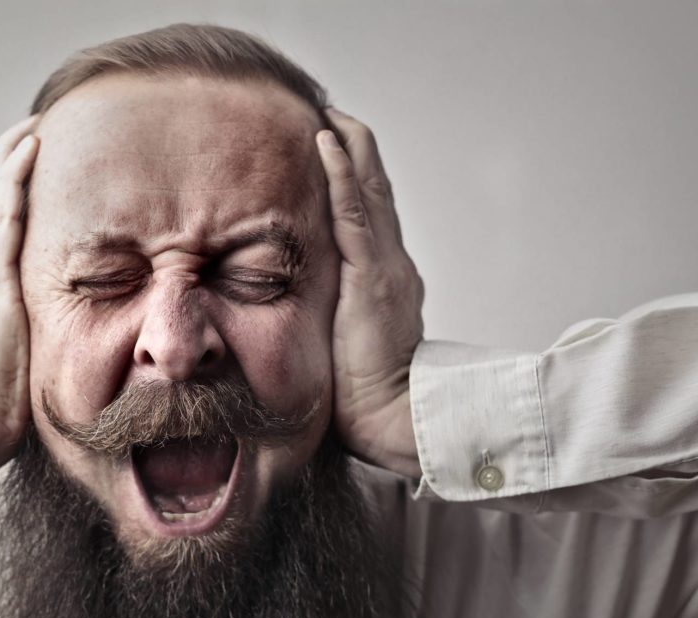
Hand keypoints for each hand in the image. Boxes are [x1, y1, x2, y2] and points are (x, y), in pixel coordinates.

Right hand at [0, 117, 38, 475]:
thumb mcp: (6, 355)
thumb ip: (18, 329)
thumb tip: (45, 326)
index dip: (6, 193)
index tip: (26, 165)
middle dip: (8, 163)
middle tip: (33, 127)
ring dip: (12, 157)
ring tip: (34, 122)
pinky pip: (3, 218)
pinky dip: (15, 179)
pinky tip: (30, 149)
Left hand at [316, 109, 424, 477]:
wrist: (393, 417)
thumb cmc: (365, 391)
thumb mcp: (349, 341)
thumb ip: (339, 314)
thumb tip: (311, 308)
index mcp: (387, 279)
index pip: (370, 219)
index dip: (357, 181)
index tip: (338, 151)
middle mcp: (393, 264)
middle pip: (376, 195)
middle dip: (358, 153)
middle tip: (337, 117)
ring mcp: (386, 266)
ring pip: (369, 193)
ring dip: (351, 149)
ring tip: (334, 114)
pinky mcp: (372, 275)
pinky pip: (353, 213)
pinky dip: (342, 174)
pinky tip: (329, 144)